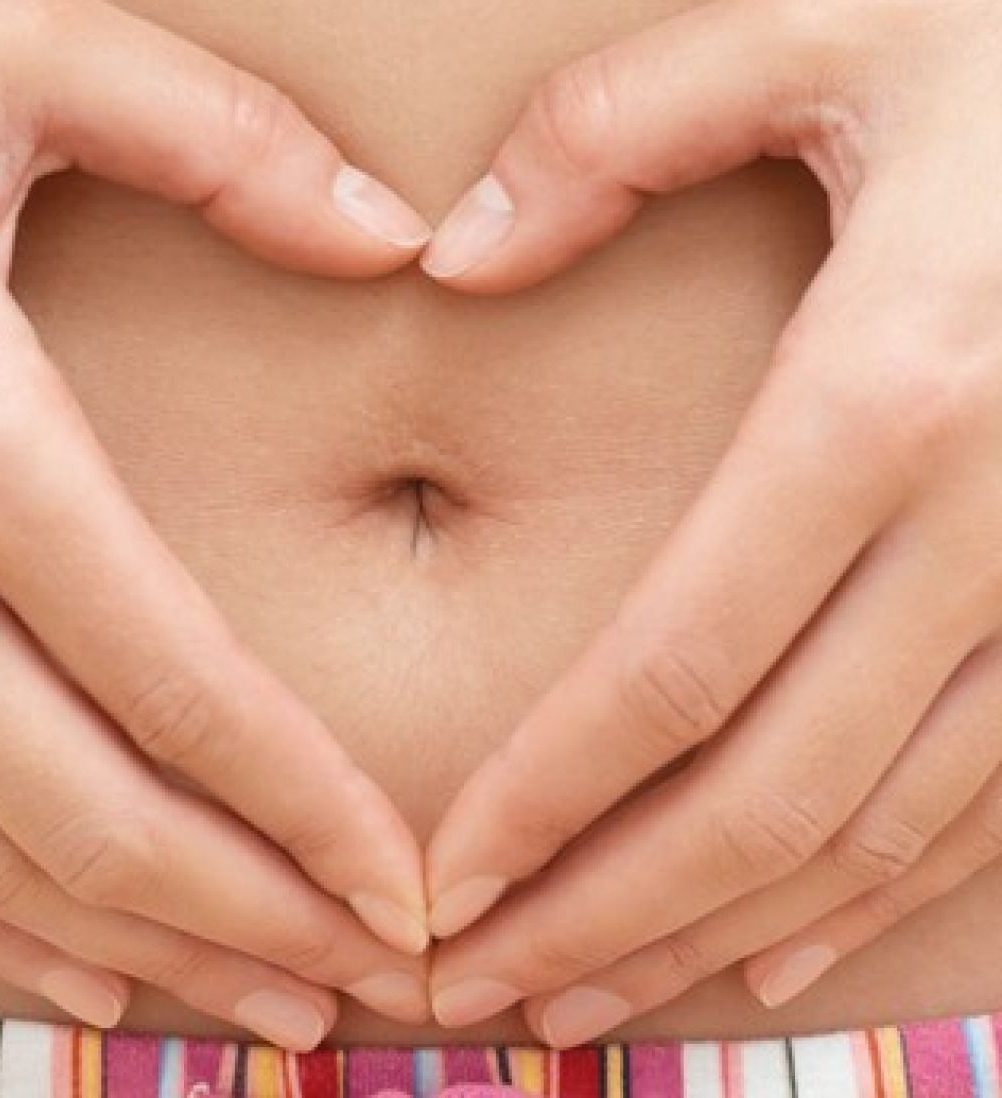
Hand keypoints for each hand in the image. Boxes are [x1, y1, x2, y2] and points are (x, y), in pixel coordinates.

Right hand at [0, 0, 432, 1047]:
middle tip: (370, 988)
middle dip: (249, 919)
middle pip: (94, 814)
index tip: (407, 889)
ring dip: (142, 952)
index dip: (309, 808)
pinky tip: (91, 972)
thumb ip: (216, 139)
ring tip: (271, 1008)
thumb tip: (394, 232)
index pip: (183, 682)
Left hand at [420, 0, 1001, 1043]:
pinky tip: (767, 955)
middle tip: (473, 1001)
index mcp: (900, 387)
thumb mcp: (823, 28)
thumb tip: (449, 256)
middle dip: (604, 916)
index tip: (439, 883)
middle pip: (761, 792)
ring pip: (870, 833)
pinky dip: (863, 900)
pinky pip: (977, 804)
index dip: (546, 797)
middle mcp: (999, 525)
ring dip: (714, 937)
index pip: (674, 664)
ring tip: (581, 1006)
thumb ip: (615, 132)